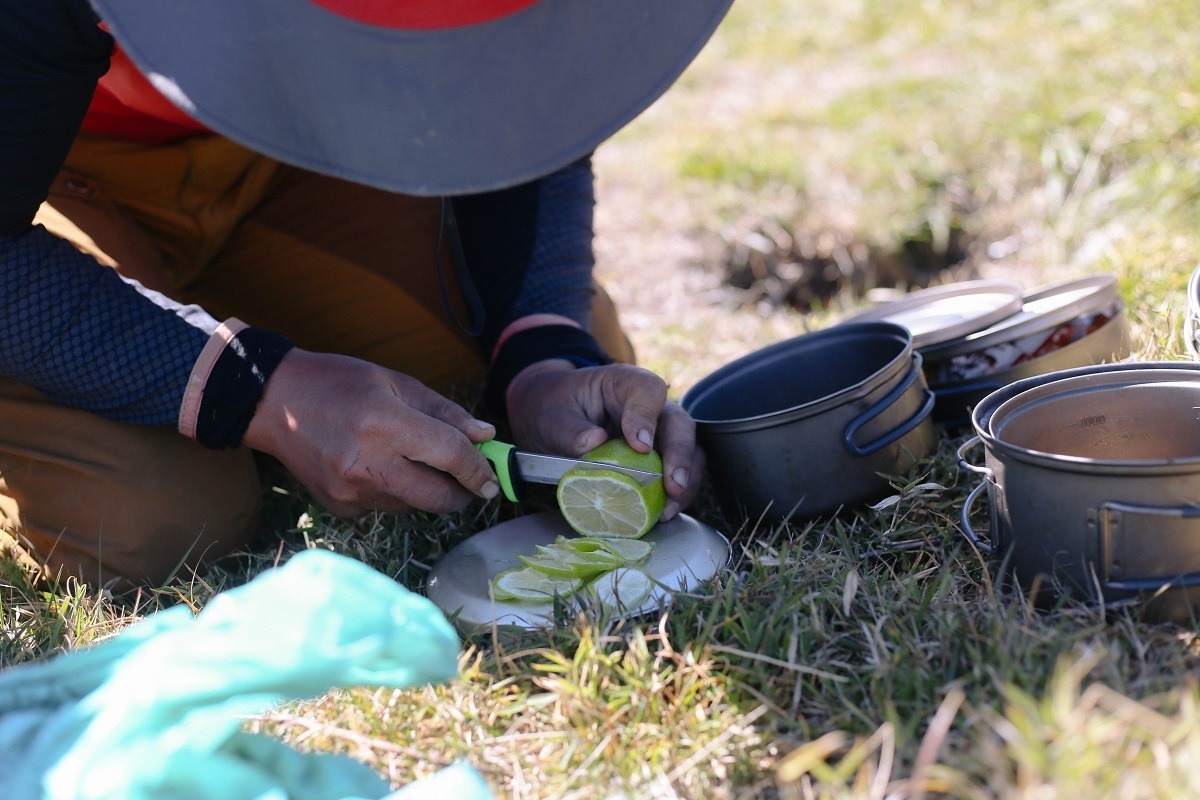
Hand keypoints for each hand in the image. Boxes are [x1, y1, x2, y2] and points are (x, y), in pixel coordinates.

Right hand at [243, 349, 499, 515]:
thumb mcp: (395, 382)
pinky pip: (387, 507)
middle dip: (461, 492)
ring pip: (414, 505)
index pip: (450, 456)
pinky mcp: (341, 508)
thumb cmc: (338, 383)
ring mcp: (351, 492)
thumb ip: (444, 412)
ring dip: (428, 491)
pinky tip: (379, 467)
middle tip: (469, 479)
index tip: (493, 478)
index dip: (479, 469)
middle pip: (438, 497)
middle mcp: (368, 465)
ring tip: (413, 460)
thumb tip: (485, 435)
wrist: (271, 402)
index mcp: (385, 425)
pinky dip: (396, 493)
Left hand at [504, 360, 703, 520]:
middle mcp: (649, 405)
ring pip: (688, 449)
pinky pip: (676, 472)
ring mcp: (657, 431)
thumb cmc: (553, 410)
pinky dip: (675, 494)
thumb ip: (569, 429)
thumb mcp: (551, 417)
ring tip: (669, 507)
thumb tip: (594, 442)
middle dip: (680, 455)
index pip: (648, 391)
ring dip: (685, 480)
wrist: (550, 418)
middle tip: (672, 484)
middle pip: (679, 423)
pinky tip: (663, 512)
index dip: (647, 418)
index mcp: (623, 383)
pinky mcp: (657, 456)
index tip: (639, 446)